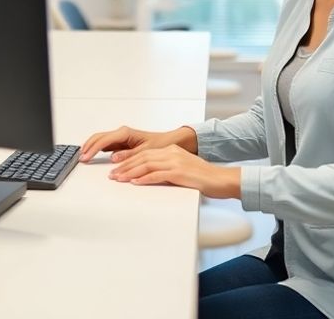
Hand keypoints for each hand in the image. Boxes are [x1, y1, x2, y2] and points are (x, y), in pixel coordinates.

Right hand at [79, 125, 194, 162]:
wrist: (168, 142)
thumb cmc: (159, 145)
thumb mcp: (145, 152)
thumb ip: (129, 155)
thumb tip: (113, 157)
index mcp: (126, 133)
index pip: (104, 140)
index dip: (93, 149)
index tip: (86, 157)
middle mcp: (121, 133)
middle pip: (98, 137)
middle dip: (88, 146)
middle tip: (81, 158)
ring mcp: (120, 137)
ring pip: (100, 139)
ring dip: (91, 146)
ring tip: (83, 157)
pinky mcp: (121, 142)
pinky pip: (105, 143)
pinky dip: (97, 148)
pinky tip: (92, 155)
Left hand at [107, 145, 240, 198]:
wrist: (221, 179)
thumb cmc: (204, 177)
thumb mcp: (183, 168)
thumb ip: (167, 169)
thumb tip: (150, 176)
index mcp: (172, 150)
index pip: (145, 154)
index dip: (129, 161)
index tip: (117, 168)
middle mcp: (172, 153)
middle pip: (143, 158)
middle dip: (125, 166)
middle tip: (112, 174)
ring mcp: (176, 162)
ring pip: (147, 165)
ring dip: (130, 173)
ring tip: (118, 179)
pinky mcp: (180, 173)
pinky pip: (157, 175)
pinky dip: (144, 179)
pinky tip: (134, 183)